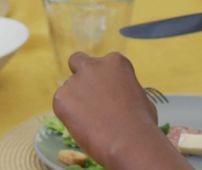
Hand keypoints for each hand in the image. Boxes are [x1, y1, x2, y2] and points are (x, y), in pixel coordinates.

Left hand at [54, 53, 184, 168]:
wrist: (128, 141)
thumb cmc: (141, 124)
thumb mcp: (140, 96)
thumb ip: (123, 89)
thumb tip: (119, 96)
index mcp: (115, 62)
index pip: (104, 64)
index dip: (105, 80)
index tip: (108, 95)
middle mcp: (92, 66)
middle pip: (78, 61)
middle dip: (80, 74)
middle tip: (86, 95)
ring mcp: (75, 80)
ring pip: (69, 88)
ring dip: (75, 101)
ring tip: (91, 122)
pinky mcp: (60, 97)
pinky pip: (61, 104)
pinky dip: (67, 115)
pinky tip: (83, 127)